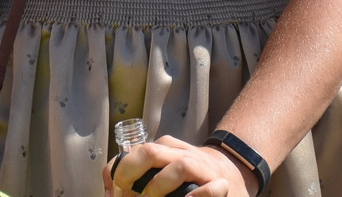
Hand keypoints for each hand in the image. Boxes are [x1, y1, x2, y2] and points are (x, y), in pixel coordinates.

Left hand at [106, 136, 250, 196]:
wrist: (231, 173)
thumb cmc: (187, 179)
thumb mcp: (161, 169)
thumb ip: (137, 175)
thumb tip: (110, 193)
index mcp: (165, 149)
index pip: (134, 152)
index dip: (118, 172)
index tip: (113, 193)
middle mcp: (181, 154)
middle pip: (151, 151)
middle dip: (131, 173)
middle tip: (128, 195)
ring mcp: (202, 168)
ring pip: (180, 166)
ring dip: (160, 186)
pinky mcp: (220, 185)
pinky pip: (210, 189)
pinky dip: (198, 196)